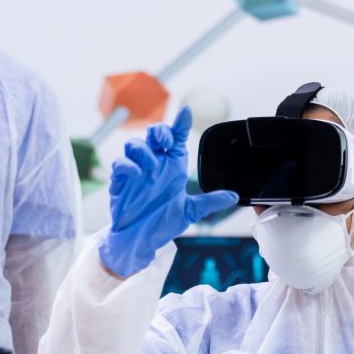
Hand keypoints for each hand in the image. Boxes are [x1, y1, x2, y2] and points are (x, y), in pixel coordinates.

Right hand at [100, 107, 238, 277]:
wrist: (140, 240)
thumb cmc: (162, 223)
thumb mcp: (189, 212)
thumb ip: (209, 202)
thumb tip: (233, 196)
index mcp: (172, 166)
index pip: (177, 138)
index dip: (181, 123)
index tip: (186, 112)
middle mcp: (154, 165)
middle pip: (153, 134)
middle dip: (158, 131)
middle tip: (164, 139)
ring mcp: (136, 171)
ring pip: (134, 145)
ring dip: (143, 150)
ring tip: (151, 165)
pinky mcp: (121, 181)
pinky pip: (120, 164)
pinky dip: (127, 165)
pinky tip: (136, 174)